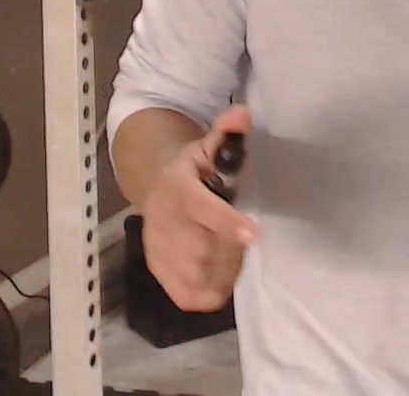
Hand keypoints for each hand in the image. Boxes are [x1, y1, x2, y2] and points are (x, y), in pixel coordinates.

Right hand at [139, 105, 255, 311]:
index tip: (252, 234)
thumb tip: (242, 113)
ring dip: (222, 271)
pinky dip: (207, 293)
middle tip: (245, 241)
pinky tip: (220, 280)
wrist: (157, 188)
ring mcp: (155, 247)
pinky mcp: (156, 269)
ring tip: (233, 257)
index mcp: (176, 186)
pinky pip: (184, 295)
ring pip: (195, 275)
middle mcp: (161, 218)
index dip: (226, 222)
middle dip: (229, 250)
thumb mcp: (209, 146)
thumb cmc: (195, 171)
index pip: (200, 207)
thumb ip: (227, 133)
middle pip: (201, 249)